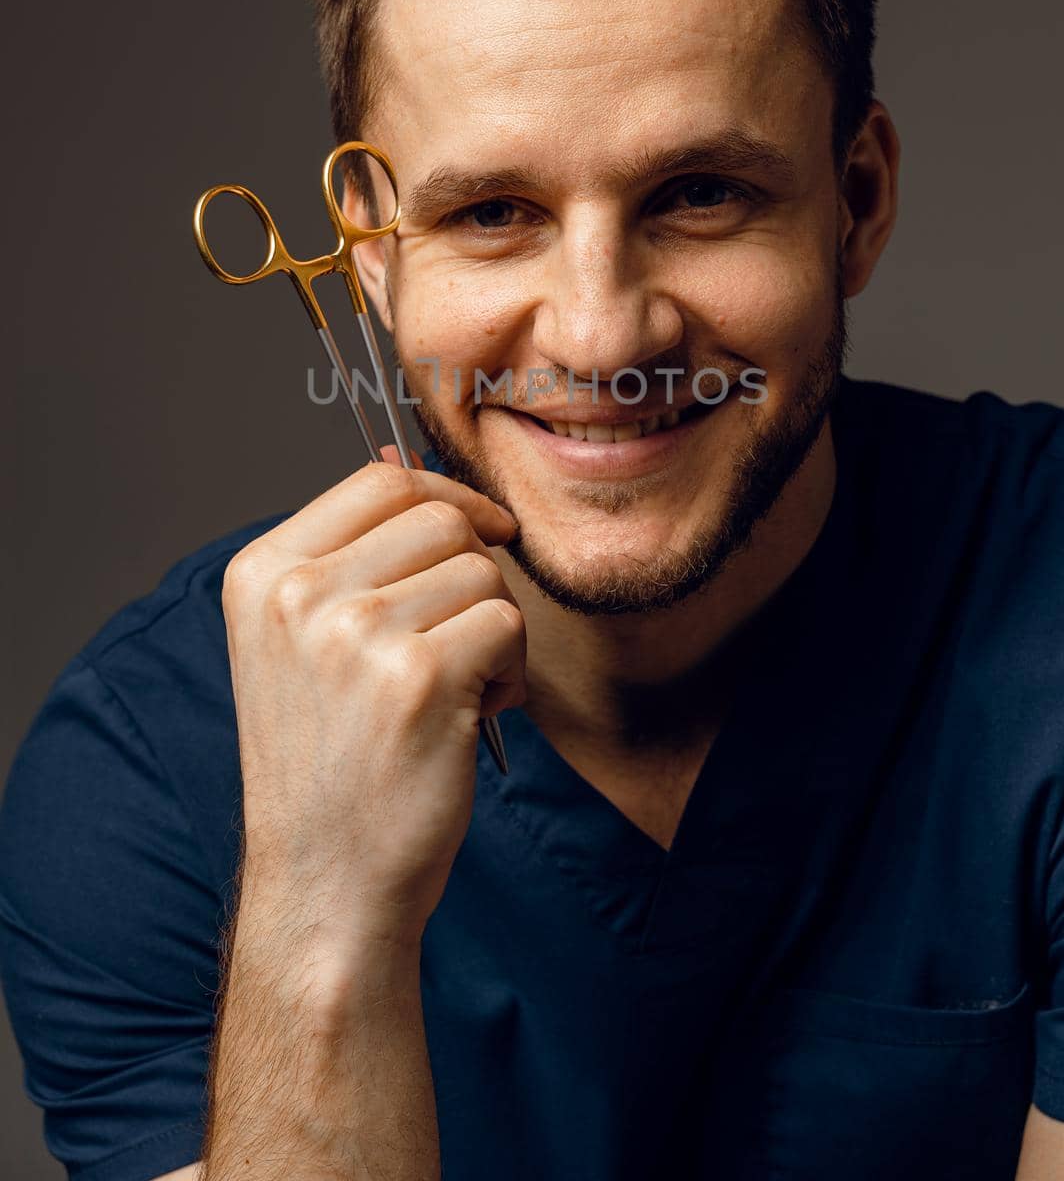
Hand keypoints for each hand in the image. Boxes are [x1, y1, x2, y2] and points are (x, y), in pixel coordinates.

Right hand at [220, 451, 523, 967]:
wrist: (326, 885)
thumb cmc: (329, 766)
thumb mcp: (297, 645)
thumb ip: (343, 558)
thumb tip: (403, 468)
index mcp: (260, 574)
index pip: (378, 481)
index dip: (444, 498)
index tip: (479, 533)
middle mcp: (298, 594)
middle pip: (440, 519)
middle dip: (473, 574)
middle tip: (458, 646)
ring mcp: (356, 633)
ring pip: (482, 572)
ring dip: (493, 630)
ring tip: (455, 693)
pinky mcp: (419, 678)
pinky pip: (507, 624)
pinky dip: (512, 672)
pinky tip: (472, 719)